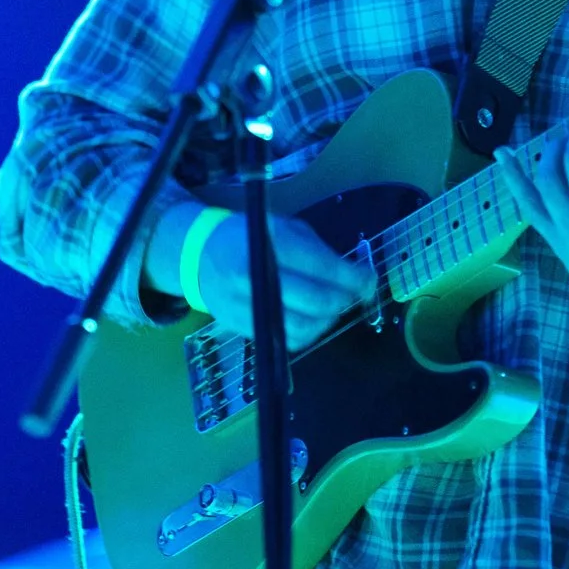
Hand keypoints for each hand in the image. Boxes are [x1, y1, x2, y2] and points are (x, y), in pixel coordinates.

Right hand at [142, 202, 366, 350]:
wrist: (199, 256)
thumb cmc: (249, 236)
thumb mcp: (283, 227)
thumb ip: (318, 251)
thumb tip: (355, 276)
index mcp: (269, 243)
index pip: (322, 267)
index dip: (353, 277)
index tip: (369, 279)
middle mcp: (255, 275)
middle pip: (316, 301)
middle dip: (344, 299)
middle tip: (353, 293)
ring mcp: (246, 304)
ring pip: (304, 327)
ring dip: (327, 320)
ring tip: (332, 307)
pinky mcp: (243, 326)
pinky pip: (286, 340)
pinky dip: (307, 333)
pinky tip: (310, 318)